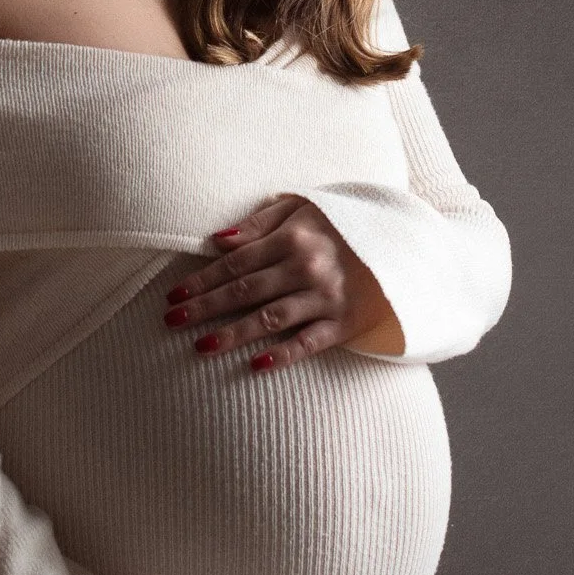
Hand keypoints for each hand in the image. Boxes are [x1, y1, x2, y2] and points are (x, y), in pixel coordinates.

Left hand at [161, 193, 403, 368]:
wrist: (401, 246)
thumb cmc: (342, 226)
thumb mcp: (304, 209)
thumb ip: (259, 222)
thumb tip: (216, 241)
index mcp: (294, 237)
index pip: (237, 262)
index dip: (203, 279)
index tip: (174, 295)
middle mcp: (307, 268)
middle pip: (246, 290)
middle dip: (205, 307)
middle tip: (172, 322)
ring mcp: (326, 298)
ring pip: (270, 319)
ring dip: (233, 334)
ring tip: (200, 347)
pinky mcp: (344, 324)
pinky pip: (309, 343)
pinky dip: (283, 355)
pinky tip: (256, 365)